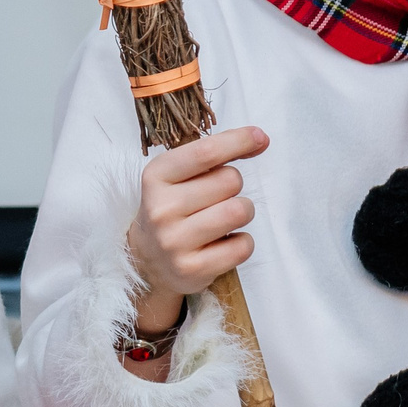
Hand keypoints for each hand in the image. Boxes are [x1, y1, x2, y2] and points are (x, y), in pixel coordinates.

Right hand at [125, 125, 265, 328]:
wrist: (146, 260)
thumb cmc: (172, 208)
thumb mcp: (177, 176)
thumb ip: (212, 155)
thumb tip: (260, 139)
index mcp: (156, 177)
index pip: (205, 152)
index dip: (239, 141)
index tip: (260, 137)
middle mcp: (161, 208)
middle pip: (230, 180)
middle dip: (233, 186)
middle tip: (216, 198)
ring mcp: (175, 242)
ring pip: (239, 211)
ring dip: (241, 212)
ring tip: (223, 219)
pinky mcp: (192, 269)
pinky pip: (243, 245)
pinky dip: (242, 242)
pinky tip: (223, 243)